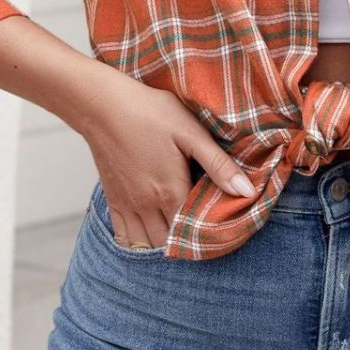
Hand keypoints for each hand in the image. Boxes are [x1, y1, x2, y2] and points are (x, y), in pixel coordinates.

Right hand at [78, 73, 256, 248]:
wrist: (103, 105)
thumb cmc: (149, 112)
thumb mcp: (190, 132)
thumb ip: (218, 165)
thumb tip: (247, 192)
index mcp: (170, 191)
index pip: (194, 230)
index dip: (210, 230)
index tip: (221, 223)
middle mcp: (147, 206)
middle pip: (172, 242)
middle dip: (188, 239)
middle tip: (202, 225)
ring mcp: (128, 205)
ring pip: (147, 245)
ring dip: (164, 242)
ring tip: (179, 228)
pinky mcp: (113, 200)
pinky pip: (125, 237)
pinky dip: (138, 241)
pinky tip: (151, 229)